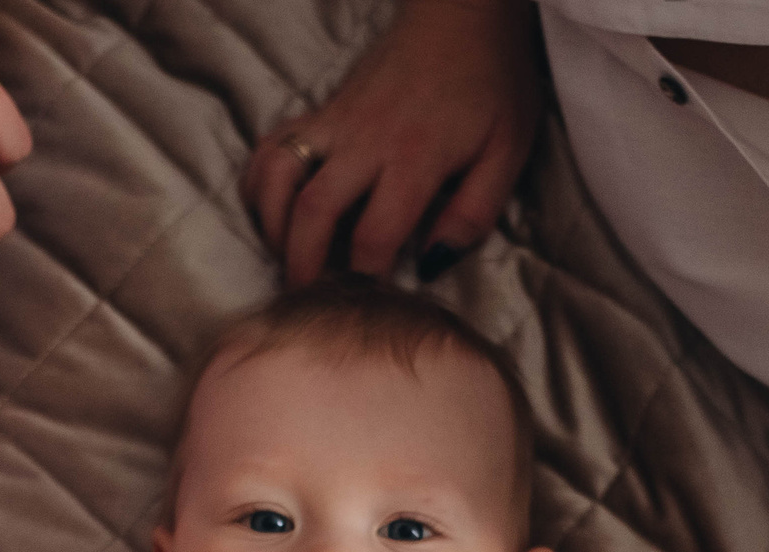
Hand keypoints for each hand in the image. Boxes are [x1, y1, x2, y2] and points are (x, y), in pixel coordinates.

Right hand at [242, 0, 543, 283]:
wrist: (462, 15)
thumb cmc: (492, 84)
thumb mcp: (507, 152)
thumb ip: (473, 214)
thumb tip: (433, 264)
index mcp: (414, 159)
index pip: (373, 236)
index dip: (365, 281)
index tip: (368, 306)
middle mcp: (365, 142)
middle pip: (313, 214)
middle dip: (304, 268)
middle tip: (309, 303)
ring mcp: (335, 122)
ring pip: (279, 179)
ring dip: (274, 227)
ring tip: (287, 258)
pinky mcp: (322, 108)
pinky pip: (272, 147)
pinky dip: (261, 183)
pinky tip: (273, 211)